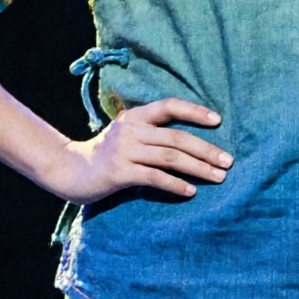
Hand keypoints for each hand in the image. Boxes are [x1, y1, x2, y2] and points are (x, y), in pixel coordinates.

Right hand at [44, 99, 231, 203]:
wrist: (70, 172)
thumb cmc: (107, 155)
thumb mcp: (128, 135)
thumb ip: (153, 133)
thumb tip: (195, 143)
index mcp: (134, 117)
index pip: (168, 106)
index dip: (194, 111)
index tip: (218, 120)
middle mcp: (130, 130)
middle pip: (176, 137)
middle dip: (206, 150)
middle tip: (228, 162)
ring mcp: (123, 151)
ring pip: (169, 157)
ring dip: (198, 168)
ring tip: (219, 178)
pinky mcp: (118, 173)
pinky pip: (154, 177)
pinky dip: (175, 185)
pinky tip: (191, 191)